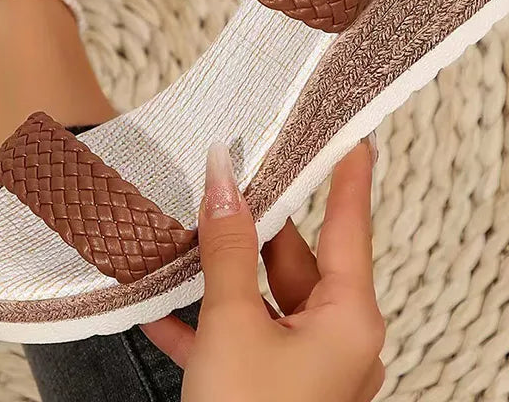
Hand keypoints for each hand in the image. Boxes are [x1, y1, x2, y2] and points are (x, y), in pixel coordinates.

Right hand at [142, 139, 384, 401]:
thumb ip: (227, 247)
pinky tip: (157, 306)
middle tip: (226, 173)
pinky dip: (202, 322)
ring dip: (218, 272)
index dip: (349, 173)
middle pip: (293, 257)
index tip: (349, 133)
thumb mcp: (233, 323)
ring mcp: (302, 365)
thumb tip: (222, 178)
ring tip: (182, 228)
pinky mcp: (270, 387)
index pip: (351, 223)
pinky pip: (239, 338)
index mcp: (347, 317)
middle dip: (254, 220)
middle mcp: (334, 337)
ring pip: (260, 297)